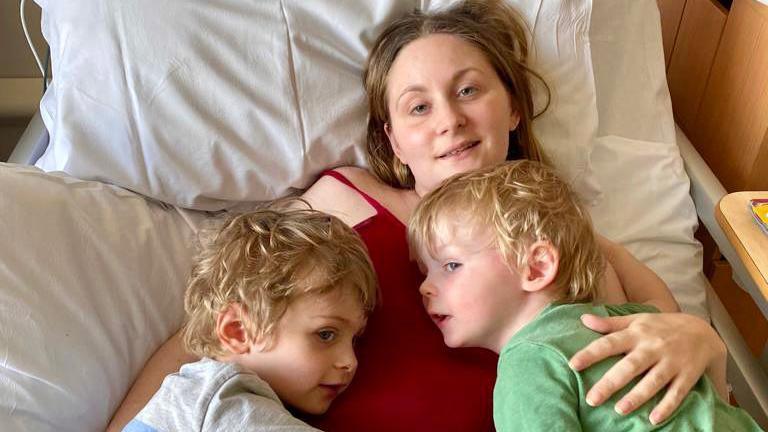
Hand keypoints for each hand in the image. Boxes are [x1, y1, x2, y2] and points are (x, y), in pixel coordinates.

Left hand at [568, 312, 725, 424]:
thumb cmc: (661, 327)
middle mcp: (653, 348)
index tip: (573, 364)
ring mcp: (671, 362)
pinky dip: (667, 406)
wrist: (703, 331)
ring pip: (653, 381)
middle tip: (591, 399)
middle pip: (630, 366)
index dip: (591, 353)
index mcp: (637, 334)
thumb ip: (610, 324)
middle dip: (610, 383)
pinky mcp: (687, 375)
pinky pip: (677, 393)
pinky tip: (653, 419)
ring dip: (637, 396)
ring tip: (619, 410)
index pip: (609, 343)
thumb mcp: (637, 320)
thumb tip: (583, 319)